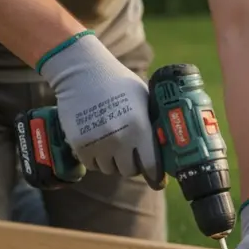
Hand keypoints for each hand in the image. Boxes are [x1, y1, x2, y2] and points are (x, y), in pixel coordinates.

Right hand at [36, 32, 161, 185]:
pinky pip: (91, 165)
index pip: (151, 166)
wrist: (82, 70)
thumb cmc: (117, 82)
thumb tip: (168, 145)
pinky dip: (95, 159)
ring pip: (109, 169)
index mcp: (140, 128)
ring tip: (112, 145)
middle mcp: (120, 139)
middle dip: (131, 164)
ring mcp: (98, 143)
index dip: (155, 175)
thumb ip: (153, 123)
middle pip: (129, 171)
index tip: (156, 178)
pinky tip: (98, 144)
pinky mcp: (80, 144)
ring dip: (112, 162)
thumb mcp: (143, 98)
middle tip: (130, 154)